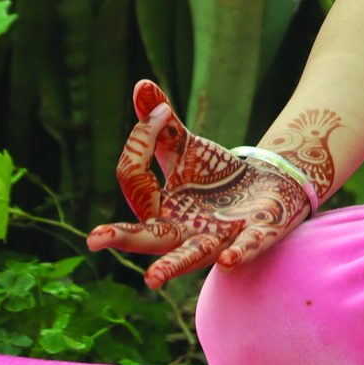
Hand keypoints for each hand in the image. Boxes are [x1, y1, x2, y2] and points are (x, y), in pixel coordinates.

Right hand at [85, 79, 319, 290]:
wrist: (269, 186)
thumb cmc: (217, 175)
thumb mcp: (186, 147)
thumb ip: (160, 126)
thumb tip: (141, 84)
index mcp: (158, 208)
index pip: (133, 177)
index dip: (140, 140)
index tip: (160, 112)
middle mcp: (181, 230)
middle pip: (146, 236)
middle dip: (122, 238)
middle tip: (94, 239)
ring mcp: (216, 239)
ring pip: (190, 256)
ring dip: (172, 266)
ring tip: (152, 279)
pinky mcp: (253, 237)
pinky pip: (244, 249)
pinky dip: (237, 254)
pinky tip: (227, 261)